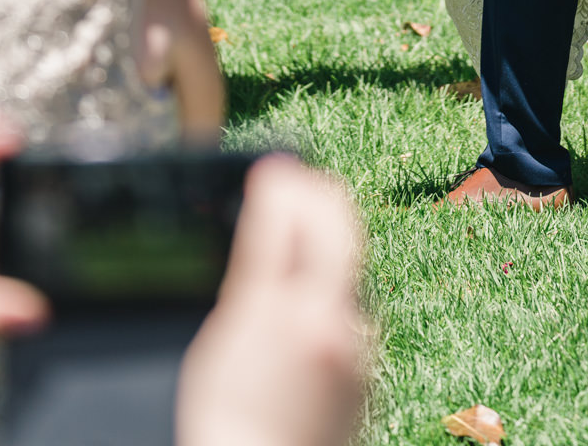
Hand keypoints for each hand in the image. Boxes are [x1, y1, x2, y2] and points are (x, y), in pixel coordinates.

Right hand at [177, 157, 367, 445]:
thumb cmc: (225, 419)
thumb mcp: (221, 335)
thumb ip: (251, 265)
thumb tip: (265, 205)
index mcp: (281, 308)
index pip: (290, 209)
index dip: (278, 178)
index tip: (266, 169)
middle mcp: (329, 317)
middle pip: (338, 218)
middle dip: (313, 189)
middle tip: (288, 182)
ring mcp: (355, 339)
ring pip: (348, 258)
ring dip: (323, 234)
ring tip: (292, 228)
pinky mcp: (366, 362)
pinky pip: (352, 301)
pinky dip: (329, 281)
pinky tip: (304, 292)